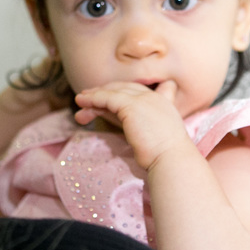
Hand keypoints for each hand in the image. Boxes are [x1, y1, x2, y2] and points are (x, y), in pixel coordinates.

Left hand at [73, 81, 191, 168]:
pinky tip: (83, 104)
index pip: (137, 91)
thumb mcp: (151, 134)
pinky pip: (107, 98)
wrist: (170, 159)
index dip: (119, 93)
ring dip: (94, 96)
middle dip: (104, 92)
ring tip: (79, 102)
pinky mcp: (131, 105)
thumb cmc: (163, 156)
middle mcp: (153, 97)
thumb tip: (124, 124)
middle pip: (123, 89)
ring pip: (113, 92)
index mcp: (162, 102)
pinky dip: (93, 99)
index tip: (104, 100)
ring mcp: (143, 99)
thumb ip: (139, 124)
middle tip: (86, 99)